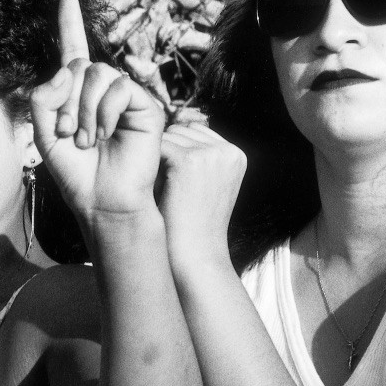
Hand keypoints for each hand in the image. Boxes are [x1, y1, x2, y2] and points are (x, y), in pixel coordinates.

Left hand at [30, 0, 164, 229]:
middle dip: (67, 103)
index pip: (74, 52)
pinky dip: (106, 112)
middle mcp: (103, 91)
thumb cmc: (76, 173)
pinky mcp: (145, 106)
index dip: (69, 24)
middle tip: (70, 136)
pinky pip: (119, 88)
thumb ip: (44, 98)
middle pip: (79, 68)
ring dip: (85, 110)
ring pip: (98, 75)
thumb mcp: (45, 135)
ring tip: (88, 141)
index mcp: (78, 95)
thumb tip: (70, 68)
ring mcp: (125, 97)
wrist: (102, 200)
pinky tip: (106, 135)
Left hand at [158, 119, 246, 273]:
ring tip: (162, 190)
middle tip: (165, 188)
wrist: (194, 258)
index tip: (172, 181)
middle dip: (166, 153)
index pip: (195, 132)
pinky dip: (149, 164)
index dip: (176, 152)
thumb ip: (197, 157)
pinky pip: (157, 147)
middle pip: (181, 130)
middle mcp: (228, 150)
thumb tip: (172, 127)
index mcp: (236, 154)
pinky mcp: (189, 160)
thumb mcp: (205, 187)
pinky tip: (152, 187)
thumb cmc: (192, 227)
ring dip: (157, 159)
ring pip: (167, 136)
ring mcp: (210, 153)